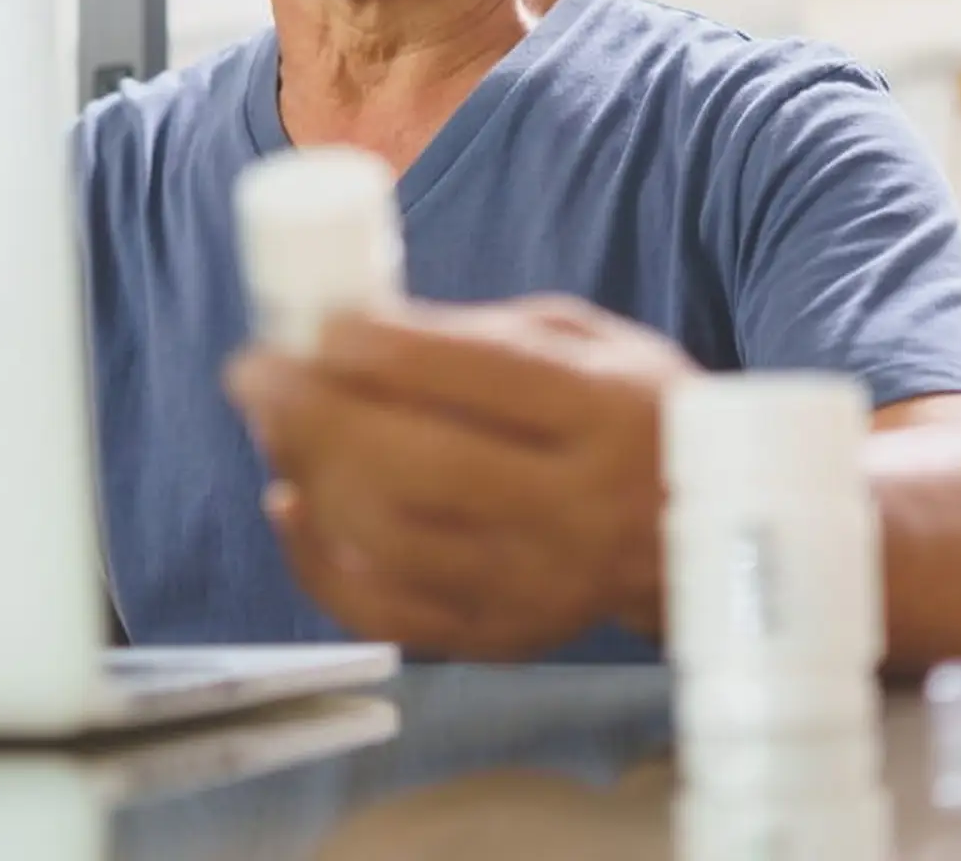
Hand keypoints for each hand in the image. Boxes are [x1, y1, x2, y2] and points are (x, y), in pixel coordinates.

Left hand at [227, 295, 699, 659]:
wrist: (706, 534)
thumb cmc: (630, 412)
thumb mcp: (587, 342)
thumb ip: (486, 334)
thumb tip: (359, 329)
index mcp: (607, 415)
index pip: (485, 379)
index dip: (386, 349)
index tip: (320, 323)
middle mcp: (577, 509)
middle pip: (422, 466)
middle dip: (317, 413)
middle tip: (254, 369)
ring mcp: (539, 585)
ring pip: (392, 541)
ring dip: (309, 475)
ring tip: (270, 422)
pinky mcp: (503, 637)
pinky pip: (386, 611)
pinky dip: (318, 559)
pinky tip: (291, 502)